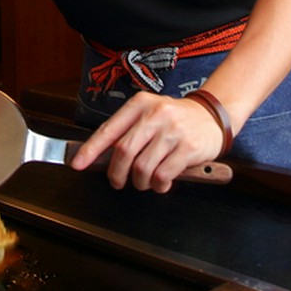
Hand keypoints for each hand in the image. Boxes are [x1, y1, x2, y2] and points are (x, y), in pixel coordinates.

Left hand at [69, 92, 225, 192]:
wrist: (212, 115)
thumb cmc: (175, 119)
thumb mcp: (149, 114)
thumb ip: (128, 131)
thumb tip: (100, 156)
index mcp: (140, 104)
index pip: (109, 129)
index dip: (91, 149)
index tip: (78, 163)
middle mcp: (155, 114)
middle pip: (123, 152)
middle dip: (116, 173)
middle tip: (118, 181)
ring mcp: (173, 131)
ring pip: (142, 167)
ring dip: (139, 182)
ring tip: (144, 181)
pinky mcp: (188, 148)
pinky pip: (163, 176)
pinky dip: (158, 186)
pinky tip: (161, 182)